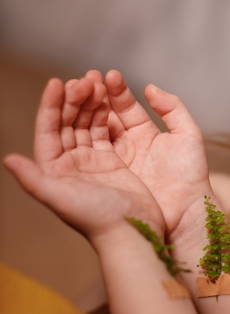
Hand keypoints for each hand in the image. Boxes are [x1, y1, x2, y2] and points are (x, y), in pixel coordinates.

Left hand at [4, 76, 163, 241]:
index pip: (47, 132)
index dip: (49, 106)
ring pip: (85, 124)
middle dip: (72, 100)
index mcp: (54, 171)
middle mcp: (70, 165)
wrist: (133, 233)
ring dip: (89, 103)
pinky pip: (104, 131)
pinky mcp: (112, 161)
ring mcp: (92, 162)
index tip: (56, 83)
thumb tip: (8, 159)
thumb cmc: (97, 219)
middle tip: (83, 81)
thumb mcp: (61, 198)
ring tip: (96, 83)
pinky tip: (108, 99)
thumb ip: (33, 180)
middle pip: (66, 123)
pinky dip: (106, 114)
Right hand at [84, 69, 210, 239]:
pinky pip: (90, 152)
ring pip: (93, 131)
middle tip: (86, 81)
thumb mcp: (187, 136)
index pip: (125, 106)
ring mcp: (115, 161)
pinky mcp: (107, 176)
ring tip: (78, 93)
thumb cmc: (190, 176)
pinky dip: (80, 136)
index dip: (116, 91)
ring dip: (85, 112)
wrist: (185, 213)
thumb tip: (149, 88)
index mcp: (144, 134)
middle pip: (105, 116)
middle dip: (95, 97)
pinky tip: (75, 121)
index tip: (108, 76)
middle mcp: (127, 145)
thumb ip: (172, 108)